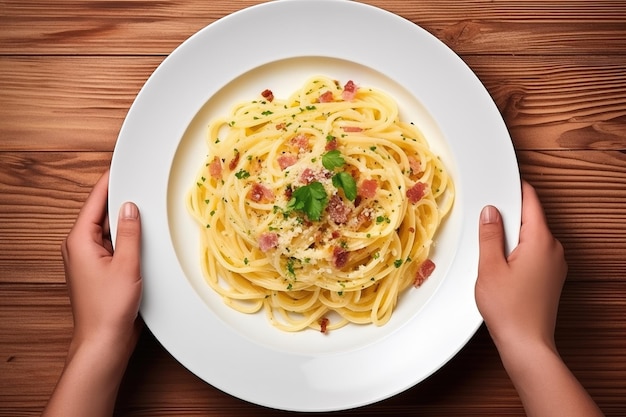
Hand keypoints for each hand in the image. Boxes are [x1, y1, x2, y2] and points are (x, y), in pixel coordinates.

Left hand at [43, 170, 141, 416]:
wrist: (105, 340)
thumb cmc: (110, 307)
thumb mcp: (126, 264)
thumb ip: (130, 232)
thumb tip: (130, 207)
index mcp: (79, 241)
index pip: (94, 202)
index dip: (108, 182)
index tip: (119, 166)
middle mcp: (80, 248)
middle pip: (101, 214)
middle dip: (120, 201)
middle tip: (140, 185)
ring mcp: (89, 260)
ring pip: (108, 230)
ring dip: (125, 222)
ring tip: (144, 209)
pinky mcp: (99, 270)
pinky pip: (113, 245)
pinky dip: (126, 238)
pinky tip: (142, 236)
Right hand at [475, 180, 566, 350]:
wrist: (526, 344)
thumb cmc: (509, 309)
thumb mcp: (490, 267)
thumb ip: (490, 235)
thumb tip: (491, 212)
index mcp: (541, 241)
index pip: (531, 201)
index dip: (514, 188)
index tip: (502, 180)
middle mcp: (554, 250)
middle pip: (530, 219)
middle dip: (507, 217)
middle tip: (484, 224)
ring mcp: (555, 265)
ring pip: (531, 237)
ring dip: (511, 237)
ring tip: (490, 252)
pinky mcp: (550, 277)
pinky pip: (534, 253)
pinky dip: (517, 252)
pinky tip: (500, 266)